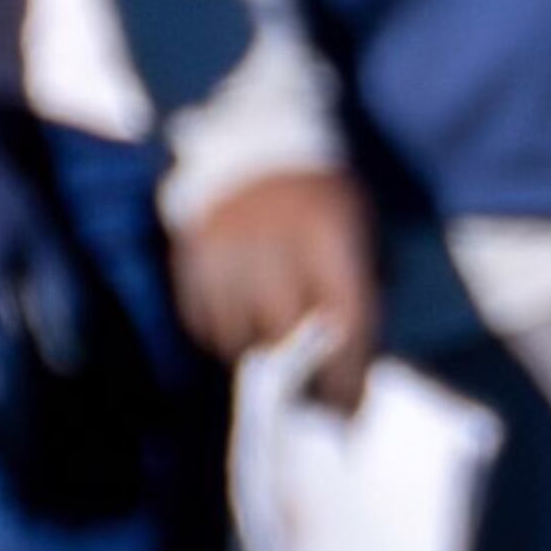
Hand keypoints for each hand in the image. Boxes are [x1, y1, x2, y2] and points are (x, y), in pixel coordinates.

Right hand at [171, 165, 378, 406]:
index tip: (349, 409)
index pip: (345, 318)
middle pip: (285, 330)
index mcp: (328, 233)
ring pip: (238, 333)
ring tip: (273, 346)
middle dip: (301, 368)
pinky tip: (240, 329)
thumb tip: (358, 364)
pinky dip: (221, 334)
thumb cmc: (320, 197)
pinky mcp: (191, 254)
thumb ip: (360, 287)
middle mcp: (274, 241)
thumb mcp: (357, 226)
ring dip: (259, 350)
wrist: (254, 142)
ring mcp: (226, 247)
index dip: (348, 371)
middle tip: (311, 392)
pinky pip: (201, 320)